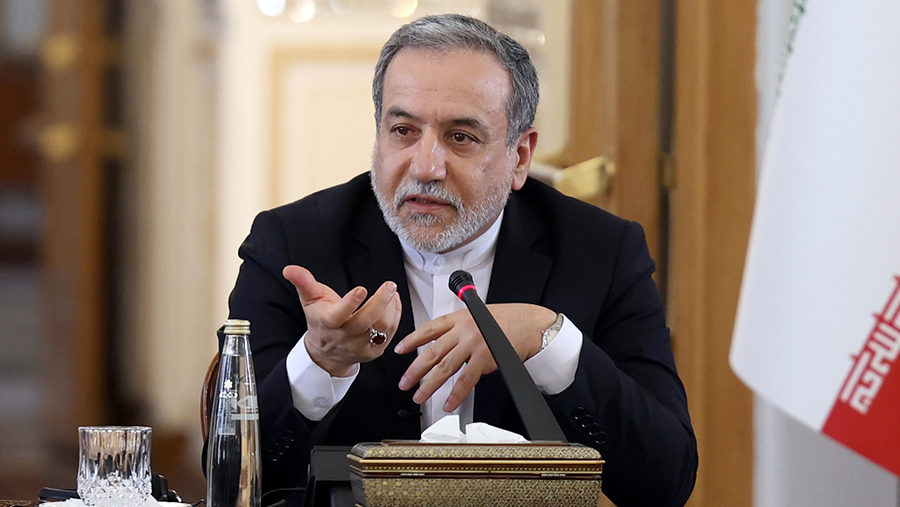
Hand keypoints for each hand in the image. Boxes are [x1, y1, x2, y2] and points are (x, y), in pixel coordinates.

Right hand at [283, 265, 401, 376]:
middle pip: (366, 321)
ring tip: (391, 292)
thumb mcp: (310, 300)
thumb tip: (289, 269)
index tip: (361, 289)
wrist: (326, 353)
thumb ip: (303, 283)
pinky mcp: (374, 351)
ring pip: (382, 329)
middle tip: (389, 286)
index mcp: (328, 322)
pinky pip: (390, 334)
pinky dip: (396, 316)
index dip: (350, 303)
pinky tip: (394, 303)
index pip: (338, 315)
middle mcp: (344, 337)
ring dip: (391, 308)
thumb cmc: (320, 320)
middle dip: (380, 302)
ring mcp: (360, 346)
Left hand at [394, 303, 556, 411]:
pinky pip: (465, 381)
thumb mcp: (478, 314)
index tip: (399, 349)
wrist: (531, 324)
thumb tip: (445, 343)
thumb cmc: (509, 320)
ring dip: (429, 385)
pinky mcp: (484, 358)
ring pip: (444, 368)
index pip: (429, 329)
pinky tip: (447, 404)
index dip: (411, 340)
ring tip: (419, 396)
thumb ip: (461, 327)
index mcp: (459, 318)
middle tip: (404, 382)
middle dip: (415, 370)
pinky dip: (455, 395)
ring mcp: (472, 344)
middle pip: (432, 352)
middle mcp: (463, 330)